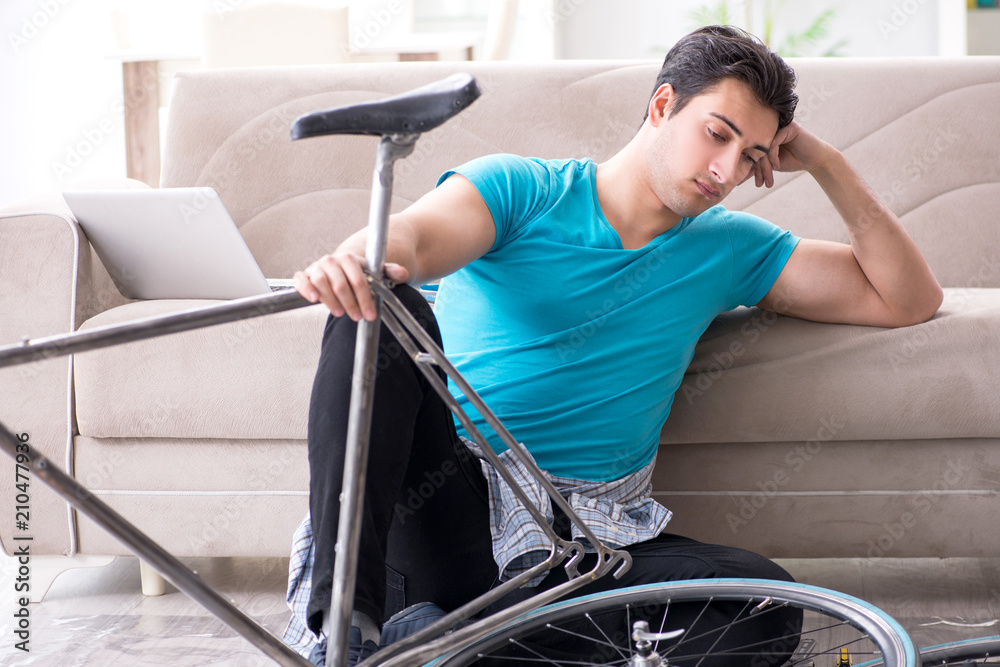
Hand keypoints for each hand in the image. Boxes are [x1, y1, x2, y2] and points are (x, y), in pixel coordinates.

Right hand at [294, 252, 408, 320]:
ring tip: (340, 312)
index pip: (358, 280)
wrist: (340, 267)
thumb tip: (403, 273)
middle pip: (340, 284)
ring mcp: (317, 267)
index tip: (370, 313)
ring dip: (330, 300)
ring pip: (321, 282)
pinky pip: (301, 280)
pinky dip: (305, 288)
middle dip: (350, 303)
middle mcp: (331, 261)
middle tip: (357, 316)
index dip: (365, 298)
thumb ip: (389, 271)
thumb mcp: (375, 271)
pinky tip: (313, 298)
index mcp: (349, 259)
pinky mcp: (305, 275)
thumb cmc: (357, 272)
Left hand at [742, 121, 836, 188]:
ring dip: (764, 165)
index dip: (748, 167)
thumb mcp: (769, 166)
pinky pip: (773, 141)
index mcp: (762, 135)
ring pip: (763, 146)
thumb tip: (736, 179)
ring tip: (767, 179)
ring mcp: (778, 126)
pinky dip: (773, 155)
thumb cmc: (792, 161)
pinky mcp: (788, 127)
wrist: (814, 159)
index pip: (749, 150)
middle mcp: (768, 129)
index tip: (744, 183)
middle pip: (755, 148)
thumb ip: (755, 167)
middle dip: (756, 169)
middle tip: (758, 184)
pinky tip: (777, 166)